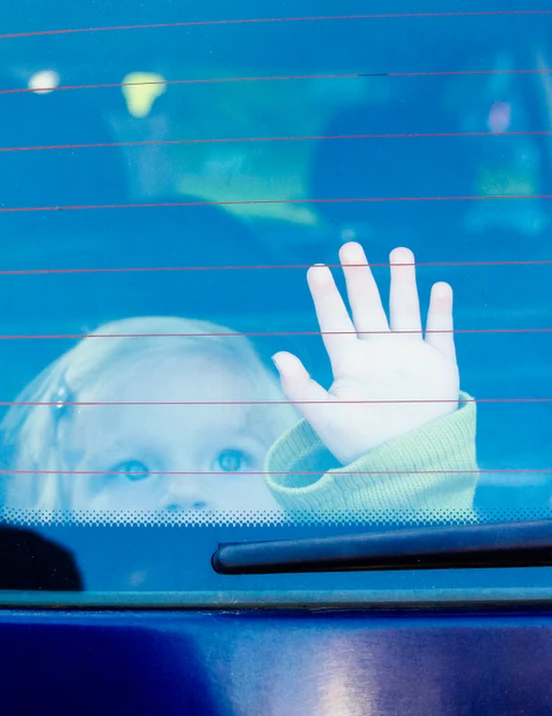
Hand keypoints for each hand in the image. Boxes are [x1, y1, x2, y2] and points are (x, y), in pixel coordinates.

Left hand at [271, 242, 458, 464]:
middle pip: (368, 306)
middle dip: (360, 276)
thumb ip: (299, 387)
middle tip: (350, 245)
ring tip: (399, 251)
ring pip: (404, 310)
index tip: (316, 269)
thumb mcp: (323, 416)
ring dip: (403, 282)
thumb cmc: (359, 445)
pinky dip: (441, 311)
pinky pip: (442, 333)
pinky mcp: (439, 367)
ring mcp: (409, 357)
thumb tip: (278, 355)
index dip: (326, 295)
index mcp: (350, 363)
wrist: (404, 465)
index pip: (335, 320)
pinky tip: (439, 287)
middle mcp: (378, 354)